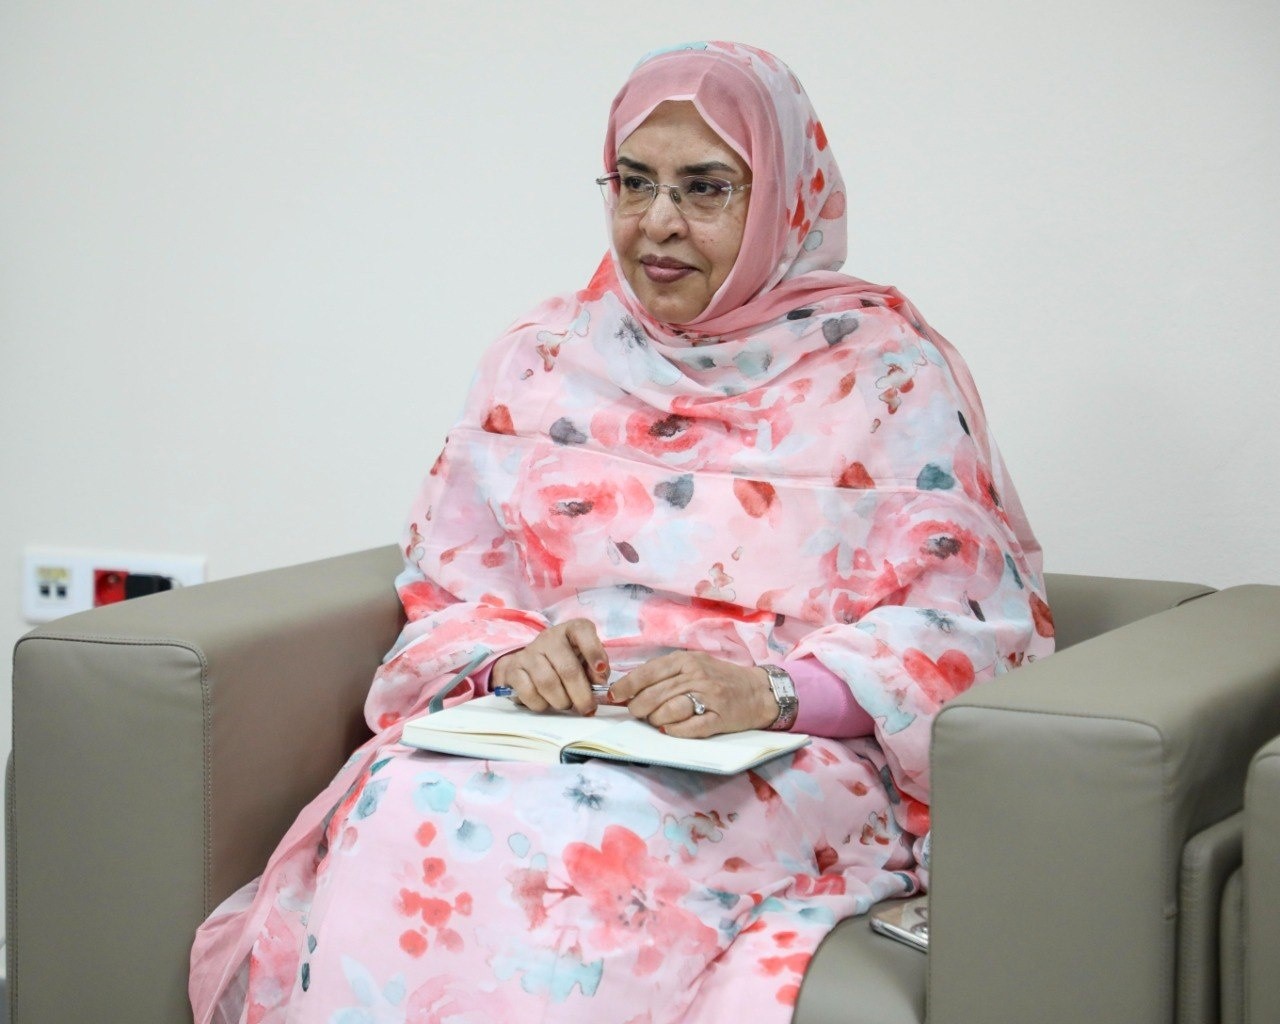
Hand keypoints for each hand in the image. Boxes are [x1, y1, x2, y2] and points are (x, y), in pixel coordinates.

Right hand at [491, 618, 608, 716]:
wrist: (531, 663)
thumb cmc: (567, 662)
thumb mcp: (587, 661)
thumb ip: (597, 670)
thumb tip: (599, 683)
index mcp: (572, 630)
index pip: (582, 631)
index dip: (593, 651)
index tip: (600, 670)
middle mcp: (550, 637)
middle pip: (568, 669)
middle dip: (581, 695)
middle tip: (587, 708)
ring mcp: (529, 652)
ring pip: (547, 683)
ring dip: (561, 701)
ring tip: (566, 704)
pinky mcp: (513, 668)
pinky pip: (529, 692)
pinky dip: (541, 704)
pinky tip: (546, 702)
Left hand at [609, 651, 776, 737]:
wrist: (759, 691)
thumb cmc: (720, 678)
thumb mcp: (693, 666)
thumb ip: (664, 674)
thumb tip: (629, 689)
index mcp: (686, 660)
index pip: (647, 673)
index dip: (626, 686)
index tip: (612, 696)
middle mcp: (696, 675)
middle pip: (654, 694)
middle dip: (637, 707)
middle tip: (635, 713)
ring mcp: (709, 697)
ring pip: (669, 710)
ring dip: (655, 719)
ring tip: (655, 721)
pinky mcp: (720, 718)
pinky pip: (690, 727)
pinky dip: (675, 731)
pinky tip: (670, 730)